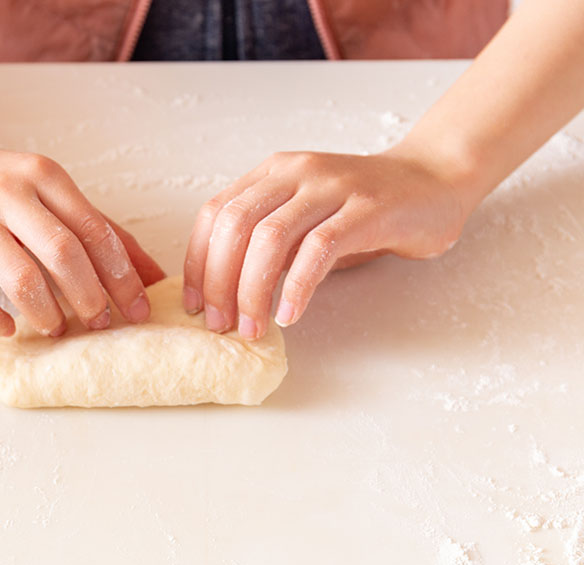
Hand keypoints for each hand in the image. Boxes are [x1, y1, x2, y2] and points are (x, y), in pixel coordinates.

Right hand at [0, 128, 164, 336]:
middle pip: (64, 254)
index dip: (123, 276)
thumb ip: (95, 226)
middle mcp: (10, 194)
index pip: (95, 231)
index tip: (139, 309)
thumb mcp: (46, 188)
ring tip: (55, 327)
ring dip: (46, 313)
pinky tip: (7, 327)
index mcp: (44, 177)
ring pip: (20, 278)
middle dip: (90, 297)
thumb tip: (150, 272)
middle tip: (99, 323)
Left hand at [183, 147, 475, 339]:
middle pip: (235, 225)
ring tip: (251, 327)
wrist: (434, 181)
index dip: (197, 261)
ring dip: (253, 289)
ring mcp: (331, 187)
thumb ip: (268, 244)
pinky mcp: (366, 208)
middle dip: (219, 280)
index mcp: (272, 173)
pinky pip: (319, 249)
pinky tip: (291, 314)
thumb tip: (223, 292)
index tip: (194, 303)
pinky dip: (298, 286)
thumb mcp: (304, 221)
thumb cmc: (363, 211)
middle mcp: (295, 173)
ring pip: (271, 238)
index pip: (215, 213)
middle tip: (219, 323)